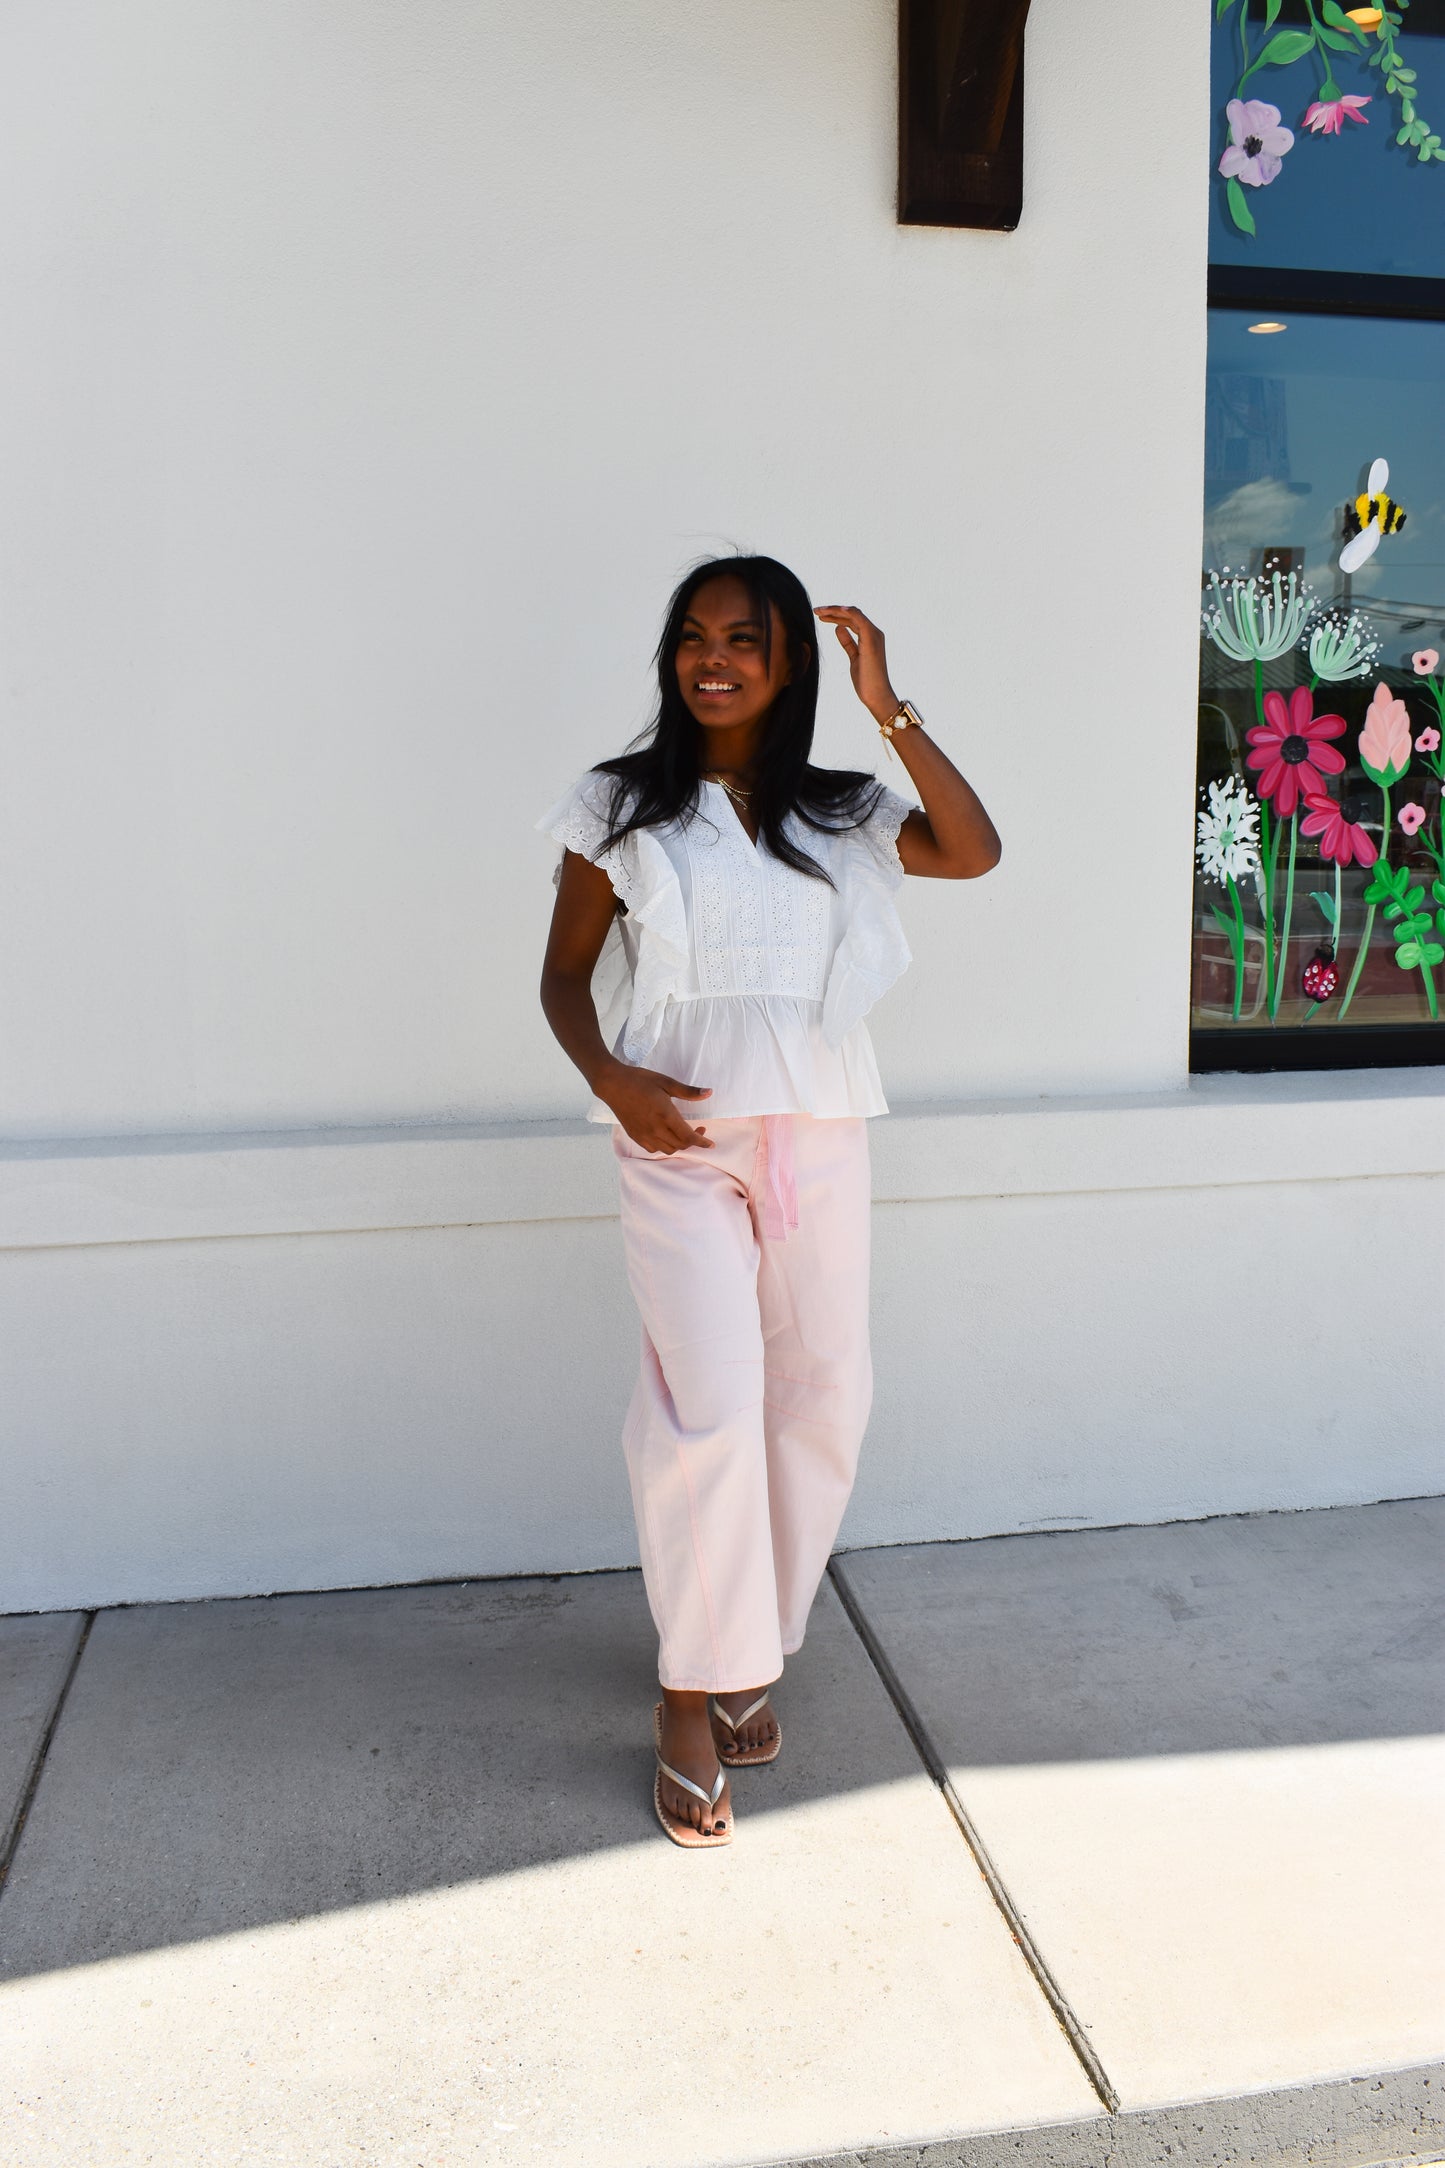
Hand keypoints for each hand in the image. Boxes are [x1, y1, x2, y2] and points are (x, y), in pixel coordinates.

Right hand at [596, 1061, 712, 1152]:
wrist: (613, 1084)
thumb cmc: (640, 1080)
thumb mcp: (666, 1082)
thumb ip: (688, 1092)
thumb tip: (708, 1093)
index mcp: (665, 1115)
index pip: (688, 1137)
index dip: (702, 1142)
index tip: (710, 1144)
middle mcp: (655, 1129)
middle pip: (680, 1145)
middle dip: (693, 1141)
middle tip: (699, 1129)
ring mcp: (644, 1135)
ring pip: (668, 1149)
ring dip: (679, 1145)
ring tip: (683, 1133)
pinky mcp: (635, 1136)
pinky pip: (654, 1149)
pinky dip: (664, 1146)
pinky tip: (666, 1136)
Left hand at [815, 605, 898, 726]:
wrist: (876, 695)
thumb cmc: (867, 681)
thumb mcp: (853, 658)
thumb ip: (848, 643)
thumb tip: (838, 629)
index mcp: (870, 637)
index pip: (852, 620)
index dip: (835, 616)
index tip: (820, 616)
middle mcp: (874, 633)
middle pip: (851, 614)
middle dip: (832, 611)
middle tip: (816, 610)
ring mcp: (874, 635)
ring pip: (853, 613)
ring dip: (834, 610)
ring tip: (818, 611)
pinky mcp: (870, 639)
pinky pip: (858, 618)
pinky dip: (846, 612)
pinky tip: (834, 610)